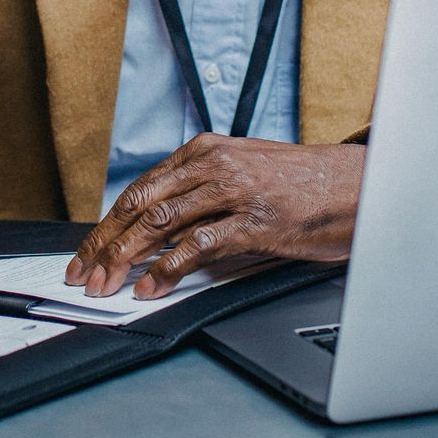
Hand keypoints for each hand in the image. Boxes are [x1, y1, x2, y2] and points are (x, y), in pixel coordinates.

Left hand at [66, 136, 365, 300]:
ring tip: (107, 284)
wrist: (354, 184)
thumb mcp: (242, 171)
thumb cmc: (301, 182)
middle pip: (140, 205)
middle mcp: (213, 165)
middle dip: (104, 244)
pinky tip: (151, 286)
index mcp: (204, 151)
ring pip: (160, 223)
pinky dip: (168, 269)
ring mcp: (232, 191)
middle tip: (84, 274)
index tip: (87, 252)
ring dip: (126, 258)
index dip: (107, 225)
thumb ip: (200, 190)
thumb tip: (155, 227)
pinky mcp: (253, 220)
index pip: (140, 189)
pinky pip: (198, 245)